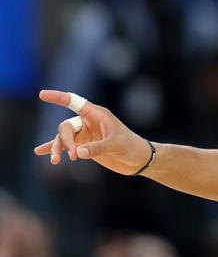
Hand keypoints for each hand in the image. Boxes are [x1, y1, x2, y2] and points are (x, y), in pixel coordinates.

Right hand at [34, 90, 152, 175]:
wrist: (137, 160)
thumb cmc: (131, 146)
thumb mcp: (117, 145)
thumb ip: (98, 148)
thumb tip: (78, 152)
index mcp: (97, 114)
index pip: (74, 102)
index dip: (59, 97)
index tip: (42, 94)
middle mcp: (88, 122)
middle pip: (66, 127)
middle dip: (65, 141)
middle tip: (74, 155)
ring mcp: (85, 135)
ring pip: (63, 138)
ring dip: (57, 149)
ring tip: (55, 161)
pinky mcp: (84, 146)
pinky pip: (65, 146)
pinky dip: (53, 148)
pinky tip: (40, 152)